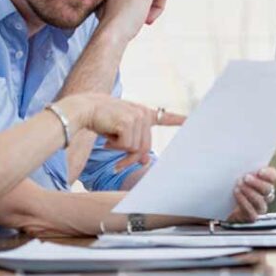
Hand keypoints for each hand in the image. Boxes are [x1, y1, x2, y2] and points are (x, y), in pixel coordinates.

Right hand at [59, 96, 184, 168]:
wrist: (83, 109)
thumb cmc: (100, 121)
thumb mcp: (120, 132)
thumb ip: (134, 144)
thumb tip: (144, 161)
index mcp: (143, 113)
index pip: (165, 117)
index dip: (179, 121)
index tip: (193, 122)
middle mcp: (143, 113)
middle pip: (145, 147)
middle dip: (130, 159)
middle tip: (117, 165)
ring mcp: (137, 117)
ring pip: (135, 148)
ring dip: (120, 152)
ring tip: (108, 141)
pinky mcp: (129, 122)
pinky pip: (126, 146)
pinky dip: (114, 146)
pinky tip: (106, 136)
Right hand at [96, 0, 168, 41]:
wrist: (111, 30)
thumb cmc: (110, 23)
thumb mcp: (113, 4)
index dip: (138, 5)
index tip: (127, 16)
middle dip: (147, 5)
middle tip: (135, 18)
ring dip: (152, 8)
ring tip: (139, 17)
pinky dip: (158, 8)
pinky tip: (144, 16)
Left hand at [226, 167, 275, 222]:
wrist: (221, 204)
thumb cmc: (229, 184)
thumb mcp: (234, 173)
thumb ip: (241, 167)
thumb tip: (238, 157)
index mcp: (265, 181)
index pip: (273, 176)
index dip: (269, 174)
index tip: (259, 171)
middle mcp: (265, 194)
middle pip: (268, 189)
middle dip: (257, 183)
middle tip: (245, 178)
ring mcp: (259, 207)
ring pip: (260, 201)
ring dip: (249, 193)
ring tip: (238, 186)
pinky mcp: (251, 217)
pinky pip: (252, 212)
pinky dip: (244, 202)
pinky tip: (236, 194)